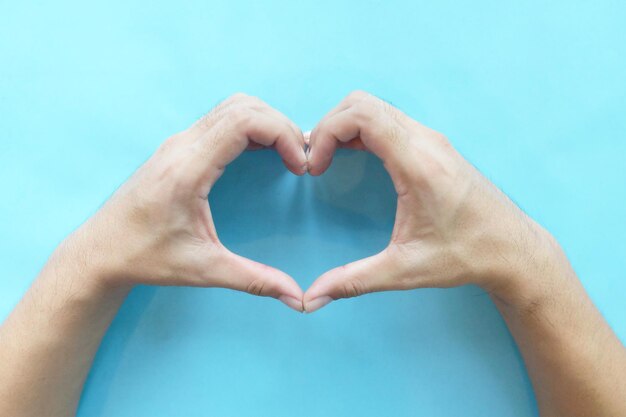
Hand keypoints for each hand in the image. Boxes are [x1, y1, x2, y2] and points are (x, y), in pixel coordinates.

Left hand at [62, 93, 306, 310]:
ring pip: (231, 107)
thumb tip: (298, 299)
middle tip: (300, 158)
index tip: (300, 165)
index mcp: (188, 169)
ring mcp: (177, 143)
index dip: (282, 134)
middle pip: (243, 106)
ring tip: (287, 153)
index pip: (244, 121)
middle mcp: (181, 146)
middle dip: (280, 126)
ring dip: (265, 122)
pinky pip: (220, 119)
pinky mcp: (177, 147)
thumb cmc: (145, 258)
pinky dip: (249, 127)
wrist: (100, 251)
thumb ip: (254, 280)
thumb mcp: (203, 270)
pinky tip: (262, 153)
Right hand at [303, 91, 552, 311]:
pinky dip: (362, 130)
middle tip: (314, 161)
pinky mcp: (434, 146)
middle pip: (363, 103)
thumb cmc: (467, 256)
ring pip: (376, 107)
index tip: (315, 166)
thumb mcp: (406, 270)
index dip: (327, 132)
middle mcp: (426, 142)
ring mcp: (432, 140)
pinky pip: (389, 120)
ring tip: (327, 158)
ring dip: (344, 126)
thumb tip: (313, 298)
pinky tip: (352, 156)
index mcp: (418, 164)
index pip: (363, 115)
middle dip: (329, 125)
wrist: (514, 249)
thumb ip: (354, 281)